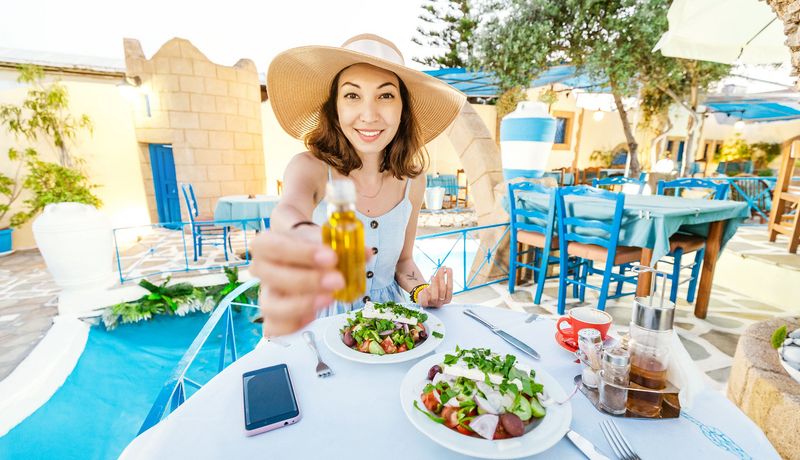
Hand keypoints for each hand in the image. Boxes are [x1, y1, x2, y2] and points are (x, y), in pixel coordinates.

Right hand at [249, 225, 371, 336]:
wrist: (302, 251)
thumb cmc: (310, 244)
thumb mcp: (324, 237)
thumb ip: (344, 244)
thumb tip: (366, 253)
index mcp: (267, 244)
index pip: (272, 246)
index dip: (301, 253)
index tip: (331, 256)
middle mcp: (261, 270)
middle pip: (272, 277)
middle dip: (308, 280)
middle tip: (338, 280)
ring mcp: (266, 295)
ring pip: (271, 307)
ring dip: (301, 305)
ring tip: (330, 298)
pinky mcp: (274, 317)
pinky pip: (275, 329)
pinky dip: (295, 325)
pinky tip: (315, 314)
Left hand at [416, 267, 452, 307]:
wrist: (425, 296)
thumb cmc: (434, 289)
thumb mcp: (438, 282)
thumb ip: (441, 275)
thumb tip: (445, 266)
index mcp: (447, 298)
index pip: (450, 288)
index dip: (449, 278)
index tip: (448, 269)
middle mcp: (441, 302)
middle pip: (442, 290)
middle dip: (442, 279)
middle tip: (441, 270)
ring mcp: (433, 304)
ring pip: (435, 297)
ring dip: (434, 285)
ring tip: (432, 276)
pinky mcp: (425, 305)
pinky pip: (425, 302)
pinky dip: (425, 295)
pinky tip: (425, 288)